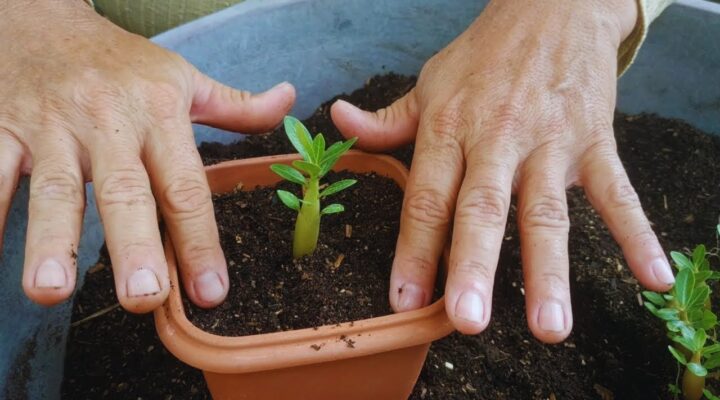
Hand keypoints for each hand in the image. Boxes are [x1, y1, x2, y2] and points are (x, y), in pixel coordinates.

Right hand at [0, 1, 294, 311]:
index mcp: (158, 114)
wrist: (40, 18)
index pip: (185, 186)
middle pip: (123, 190)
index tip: (210, 291)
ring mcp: (51, 127)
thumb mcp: (183, 76)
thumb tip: (289, 101)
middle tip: (144, 297)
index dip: (200, 241)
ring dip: (51, 241)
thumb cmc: (120, 61)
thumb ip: (236, 104)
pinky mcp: (1, 129)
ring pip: (51, 187)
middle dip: (134, 245)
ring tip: (50, 291)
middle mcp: (107, 122)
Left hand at [331, 0, 673, 342]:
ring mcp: (549, 142)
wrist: (552, 7)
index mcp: (449, 128)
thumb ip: (387, 118)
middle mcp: (496, 138)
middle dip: (474, 266)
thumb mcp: (429, 82)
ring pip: (546, 212)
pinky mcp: (594, 140)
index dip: (413, 251)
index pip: (426, 198)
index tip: (404, 301)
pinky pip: (617, 192)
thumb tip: (339, 121)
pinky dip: (636, 233)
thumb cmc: (484, 55)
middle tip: (467, 320)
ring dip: (549, 271)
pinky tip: (651, 276)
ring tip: (549, 327)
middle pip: (483, 209)